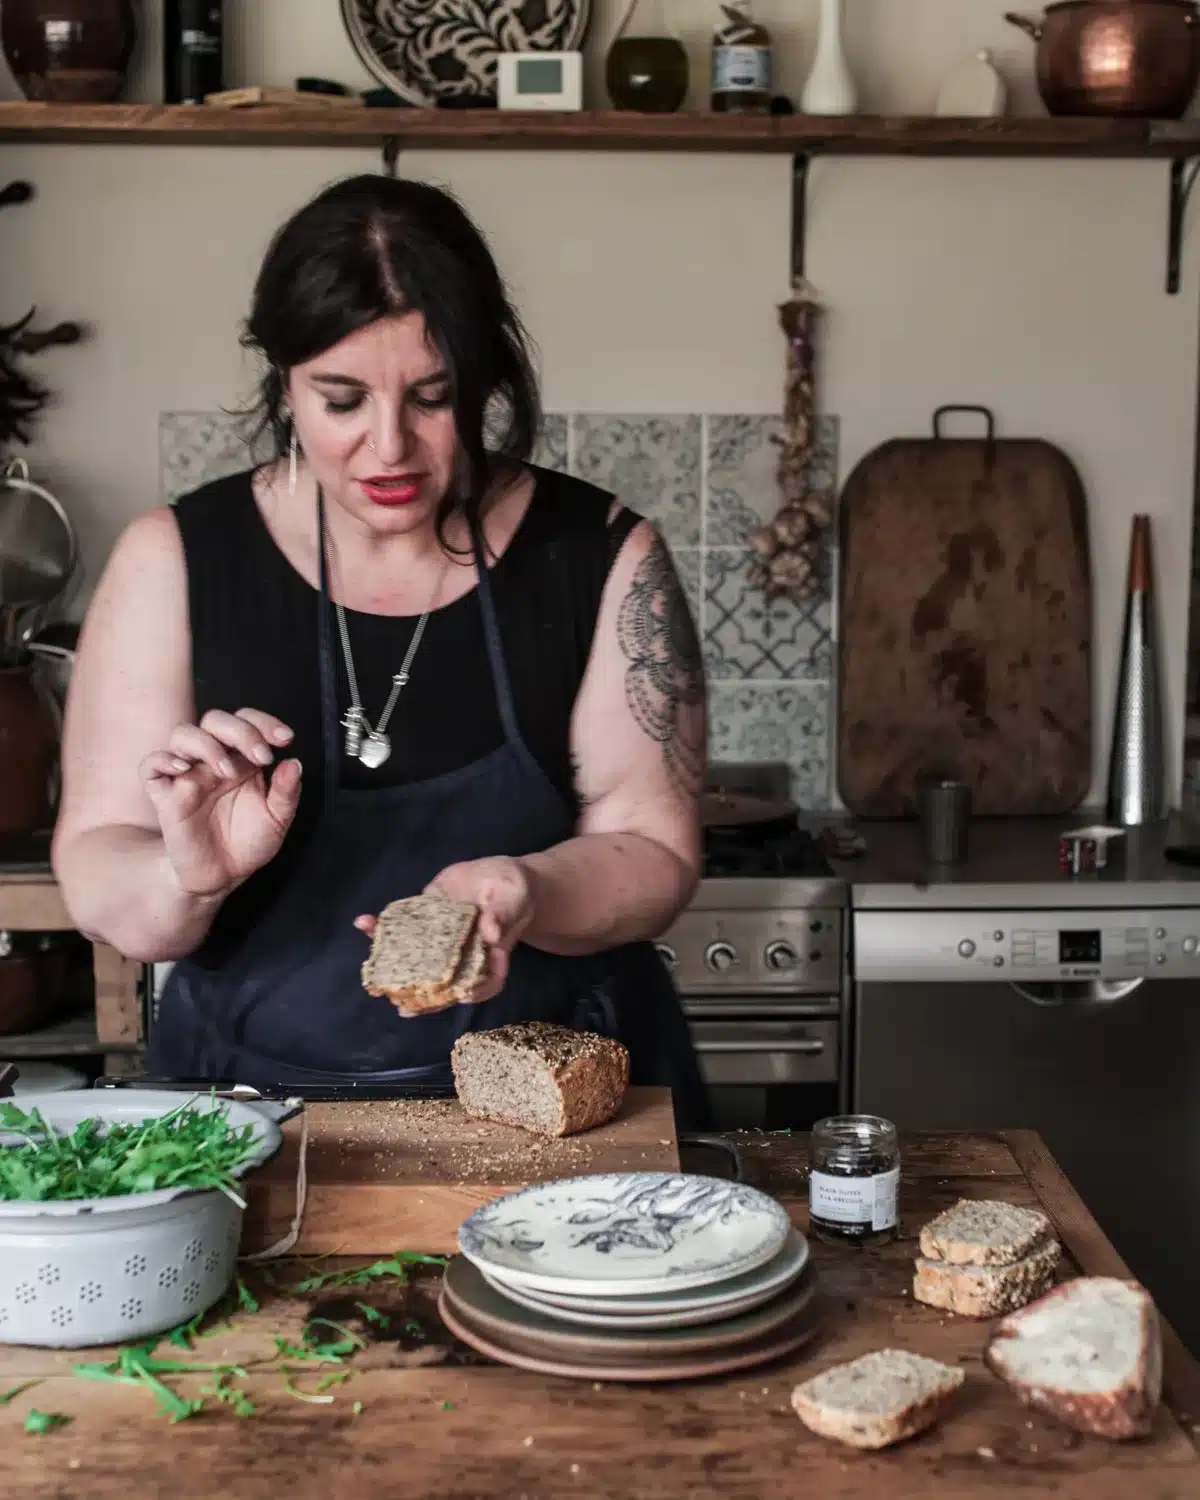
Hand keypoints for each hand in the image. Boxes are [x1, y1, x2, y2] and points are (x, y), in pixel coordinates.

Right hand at [140, 709, 301, 897]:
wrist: (222, 876)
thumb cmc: (247, 842)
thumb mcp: (277, 819)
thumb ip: (287, 792)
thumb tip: (294, 763)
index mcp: (242, 759)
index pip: (246, 721)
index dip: (264, 722)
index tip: (285, 738)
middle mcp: (213, 761)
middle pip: (215, 720)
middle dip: (241, 731)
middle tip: (262, 756)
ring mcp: (188, 775)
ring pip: (183, 734)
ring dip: (207, 744)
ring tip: (227, 771)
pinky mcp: (166, 797)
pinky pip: (150, 767)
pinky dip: (163, 760)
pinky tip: (183, 770)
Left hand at [354, 856, 533, 1008]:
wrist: (495, 873)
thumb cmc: (512, 889)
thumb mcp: (512, 897)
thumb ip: (502, 914)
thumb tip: (490, 934)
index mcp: (490, 953)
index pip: (489, 980)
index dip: (477, 992)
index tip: (461, 997)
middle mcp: (462, 952)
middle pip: (446, 979)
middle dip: (425, 996)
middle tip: (404, 1007)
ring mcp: (440, 937)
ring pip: (419, 957)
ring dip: (394, 964)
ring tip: (374, 974)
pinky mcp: (424, 918)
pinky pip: (404, 927)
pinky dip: (382, 928)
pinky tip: (364, 923)